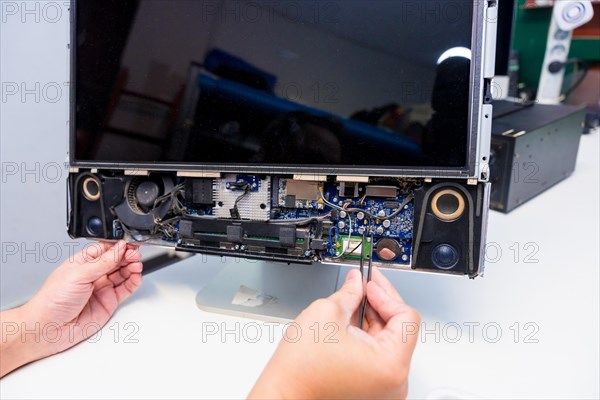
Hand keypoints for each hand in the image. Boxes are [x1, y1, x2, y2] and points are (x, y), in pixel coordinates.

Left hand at [0, 241, 142, 376]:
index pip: (106, 249)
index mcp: (83, 262)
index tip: (129, 243)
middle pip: (117, 260)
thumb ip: (103, 262)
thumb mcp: (79, 275)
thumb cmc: (52, 301)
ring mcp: (102, 288)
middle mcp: (93, 274)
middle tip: (135, 254)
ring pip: (123, 273)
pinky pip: (126, 289)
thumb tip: (119, 248)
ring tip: (136, 264)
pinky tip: (136, 276)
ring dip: (132, 267)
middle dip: (127, 255)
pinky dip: (133, 282)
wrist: (48, 329)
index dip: (118, 245)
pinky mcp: (109, 301)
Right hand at [249, 267, 420, 398]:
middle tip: (362, 285)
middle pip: (399, 329)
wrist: (284, 394)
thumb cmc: (301, 370)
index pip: (406, 317)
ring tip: (350, 303)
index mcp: (391, 364)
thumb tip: (357, 282)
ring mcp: (384, 388)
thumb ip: (350, 292)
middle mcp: (394, 382)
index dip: (386, 295)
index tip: (370, 285)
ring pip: (388, 341)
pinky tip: (348, 322)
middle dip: (378, 303)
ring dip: (371, 318)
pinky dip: (366, 336)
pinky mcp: (373, 388)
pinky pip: (378, 355)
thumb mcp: (326, 313)